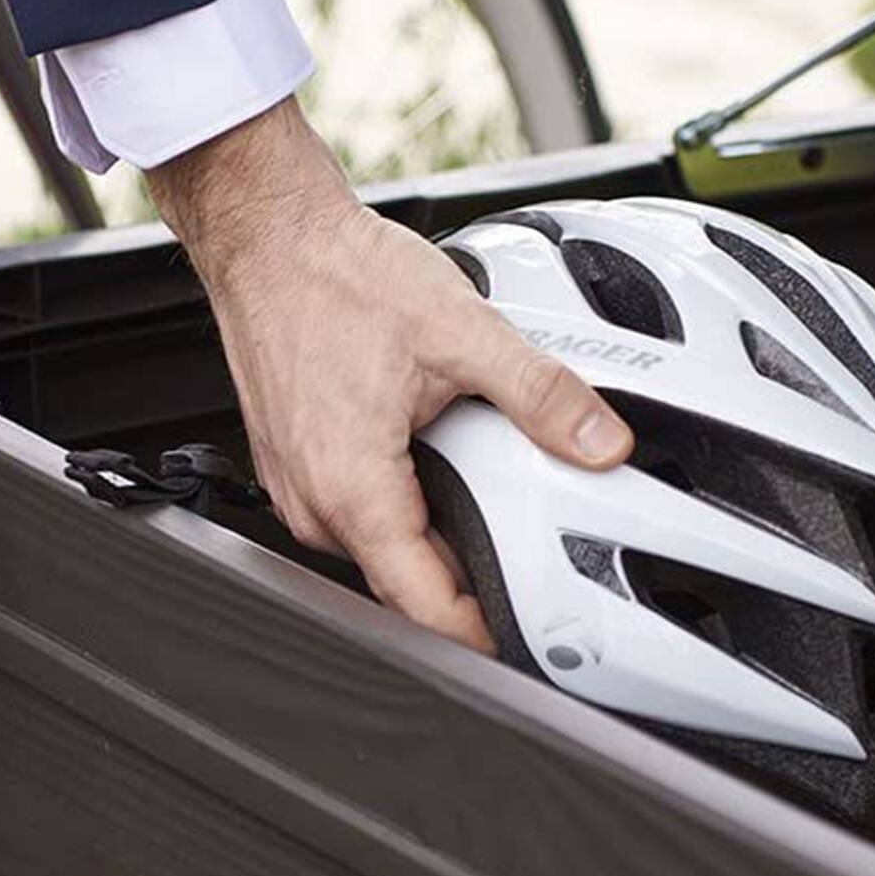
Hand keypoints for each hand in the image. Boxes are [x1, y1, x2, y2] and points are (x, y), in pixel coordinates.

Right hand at [146, 98, 633, 648]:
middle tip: (533, 564)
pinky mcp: (294, 460)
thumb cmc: (337, 276)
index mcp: (352, 490)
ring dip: (434, 539)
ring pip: (380, 549)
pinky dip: (402, 504)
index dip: (484, 636)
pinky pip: (356, 511)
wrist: (271, 234)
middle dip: (468, 585)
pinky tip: (435, 462)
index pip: (425, 610)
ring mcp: (297, 484)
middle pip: (404, 585)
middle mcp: (313, 502)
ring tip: (488, 501)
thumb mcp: (462, 332)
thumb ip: (542, 395)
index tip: (532, 641)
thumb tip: (603, 443)